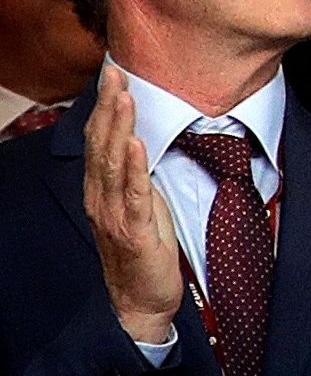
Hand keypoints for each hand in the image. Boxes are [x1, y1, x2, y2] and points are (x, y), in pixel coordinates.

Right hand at [82, 66, 182, 340]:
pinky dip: (135, 168)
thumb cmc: (145, 253)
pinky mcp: (135, 231)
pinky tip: (138, 144)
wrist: (141, 301)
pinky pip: (133, 195)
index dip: (105, 109)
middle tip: (115, 74)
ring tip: (125, 98)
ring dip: (120, 129)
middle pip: (102, 146)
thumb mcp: (142, 207)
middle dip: (109, 108)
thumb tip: (144, 148)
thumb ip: (138, 179)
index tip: (113, 77)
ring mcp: (115, 215)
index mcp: (102, 191)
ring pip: (114, 164)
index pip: (101, 142)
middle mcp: (101, 199)